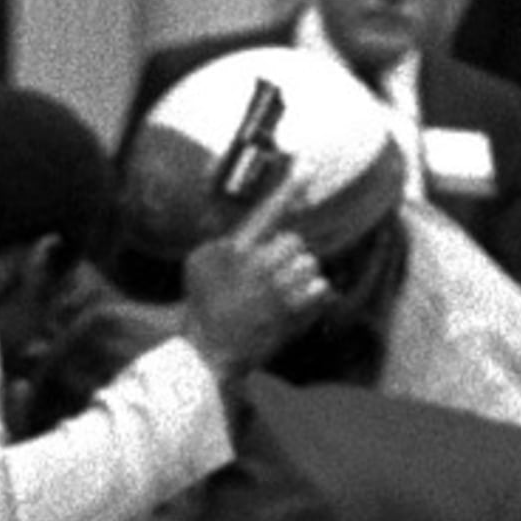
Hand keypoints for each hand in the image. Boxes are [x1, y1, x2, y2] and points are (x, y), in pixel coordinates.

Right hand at [178, 163, 331, 378]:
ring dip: (299, 276)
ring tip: (278, 293)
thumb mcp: (199, 264)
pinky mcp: (293, 313)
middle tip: (268, 277)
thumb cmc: (203, 307)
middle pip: (293, 241)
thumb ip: (225, 242)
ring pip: (309, 264)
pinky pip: (320, 290)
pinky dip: (312, 296)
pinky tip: (293, 305)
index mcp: (236, 249)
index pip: (268, 212)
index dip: (288, 190)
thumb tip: (248, 232)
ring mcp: (277, 291)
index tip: (309, 169)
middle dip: (286, 256)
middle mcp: (259, 266)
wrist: (208, 350)